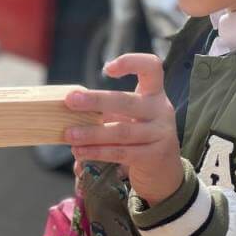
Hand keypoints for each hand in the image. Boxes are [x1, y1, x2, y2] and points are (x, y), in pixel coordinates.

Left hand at [64, 53, 182, 205]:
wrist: (165, 173)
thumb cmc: (139, 138)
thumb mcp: (130, 118)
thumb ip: (109, 111)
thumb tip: (69, 108)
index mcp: (155, 94)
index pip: (152, 67)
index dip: (131, 62)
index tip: (107, 69)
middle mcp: (161, 110)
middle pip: (127, 102)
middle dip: (96, 101)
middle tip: (70, 100)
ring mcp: (160, 134)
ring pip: (121, 131)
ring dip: (92, 133)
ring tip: (69, 134)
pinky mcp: (154, 156)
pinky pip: (122, 152)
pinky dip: (98, 152)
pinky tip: (80, 152)